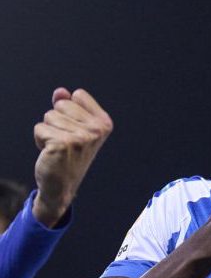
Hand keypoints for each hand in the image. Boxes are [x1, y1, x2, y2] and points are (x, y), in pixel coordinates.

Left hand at [33, 87, 112, 226]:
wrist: (61, 186)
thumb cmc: (68, 154)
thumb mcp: (74, 127)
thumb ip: (69, 106)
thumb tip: (60, 91)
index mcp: (104, 123)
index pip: (78, 95)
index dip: (70, 109)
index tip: (75, 128)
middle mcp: (96, 129)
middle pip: (62, 104)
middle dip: (57, 119)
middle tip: (65, 140)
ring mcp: (81, 137)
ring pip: (49, 116)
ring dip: (48, 131)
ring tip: (58, 146)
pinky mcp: (62, 144)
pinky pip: (40, 128)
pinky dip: (40, 139)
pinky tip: (50, 152)